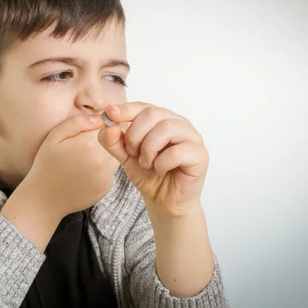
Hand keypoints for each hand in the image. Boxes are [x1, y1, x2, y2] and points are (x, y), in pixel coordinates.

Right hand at [23, 114, 118, 217]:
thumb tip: (99, 118)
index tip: (87, 130)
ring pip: (114, 155)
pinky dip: (102, 168)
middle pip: (115, 140)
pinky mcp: (106, 188)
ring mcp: (106, 176)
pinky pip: (110, 171)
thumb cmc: (46, 165)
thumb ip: (77, 123)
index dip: (100, 124)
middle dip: (104, 138)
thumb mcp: (54, 137)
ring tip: (83, 157)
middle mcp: (102, 161)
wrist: (43, 198)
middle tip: (83, 145)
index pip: (108, 125)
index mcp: (88, 145)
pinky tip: (84, 171)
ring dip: (104, 153)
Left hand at [98, 102, 207, 217]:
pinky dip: (162, 163)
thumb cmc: (148, 174)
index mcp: (161, 119)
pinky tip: (160, 170)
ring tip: (146, 163)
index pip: (143, 106)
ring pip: (166, 128)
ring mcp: (192, 137)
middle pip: (153, 113)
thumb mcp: (124, 155)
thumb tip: (107, 122)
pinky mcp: (200, 155)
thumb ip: (113, 140)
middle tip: (132, 153)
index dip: (125, 109)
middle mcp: (178, 123)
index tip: (110, 114)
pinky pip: (177, 152)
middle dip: (135, 134)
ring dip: (149, 148)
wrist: (163, 201)